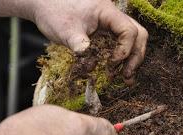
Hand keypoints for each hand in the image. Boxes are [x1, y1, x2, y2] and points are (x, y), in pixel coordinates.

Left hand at [31, 0, 147, 84]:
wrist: (44, 4)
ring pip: (132, 40)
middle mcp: (113, 18)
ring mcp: (110, 26)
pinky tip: (116, 72)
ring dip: (131, 59)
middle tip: (127, 75)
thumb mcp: (66, 30)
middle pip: (138, 35)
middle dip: (135, 56)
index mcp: (107, 12)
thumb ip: (79, 46)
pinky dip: (120, 59)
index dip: (125, 49)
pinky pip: (119, 45)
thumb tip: (91, 67)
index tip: (112, 63)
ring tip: (126, 78)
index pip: (128, 30)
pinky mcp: (104, 34)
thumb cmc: (54, 11)